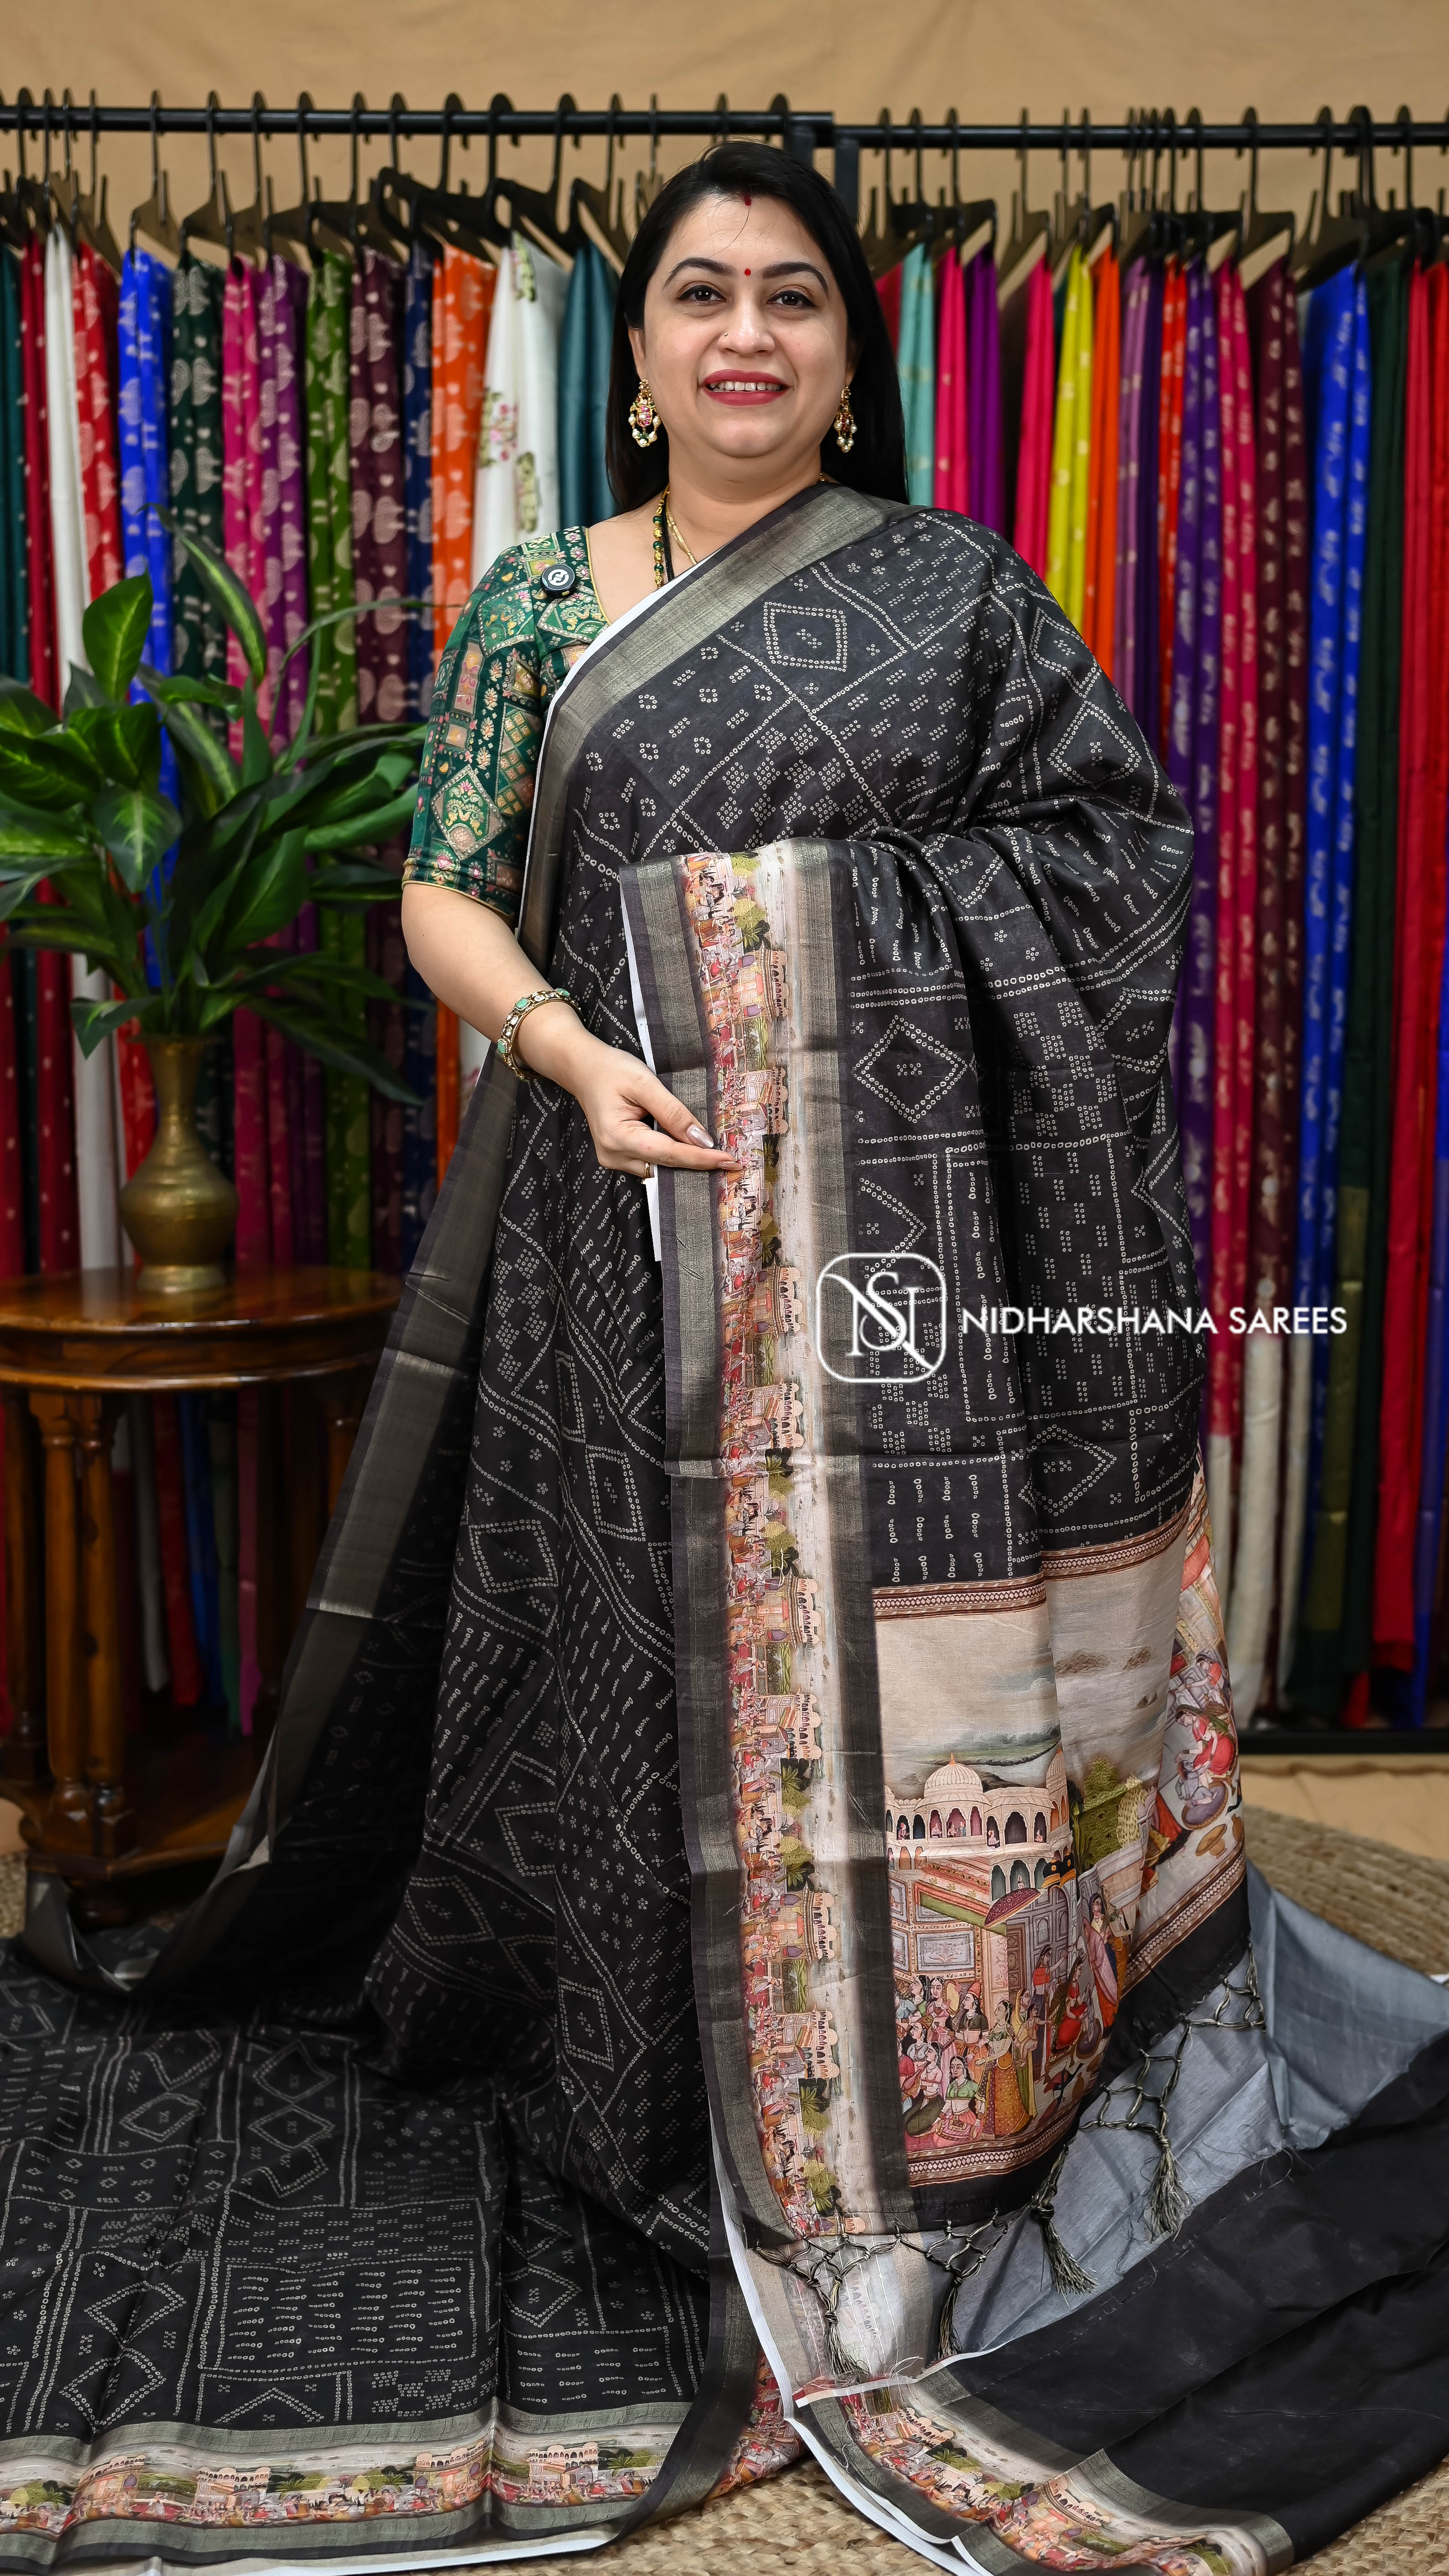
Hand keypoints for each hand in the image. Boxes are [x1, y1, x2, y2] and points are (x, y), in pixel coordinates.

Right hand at [517, 1007, 736, 1178]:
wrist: (583, 1068)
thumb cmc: (611, 1070)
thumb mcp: (645, 1083)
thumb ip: (674, 1112)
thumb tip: (702, 1140)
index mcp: (618, 1137)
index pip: (669, 1154)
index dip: (701, 1158)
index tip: (730, 1161)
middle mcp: (613, 1155)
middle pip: (665, 1165)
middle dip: (697, 1162)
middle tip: (731, 1161)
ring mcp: (613, 1159)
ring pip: (659, 1167)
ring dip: (684, 1160)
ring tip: (714, 1155)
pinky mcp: (617, 1157)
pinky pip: (650, 1162)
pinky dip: (670, 1156)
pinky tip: (688, 1149)